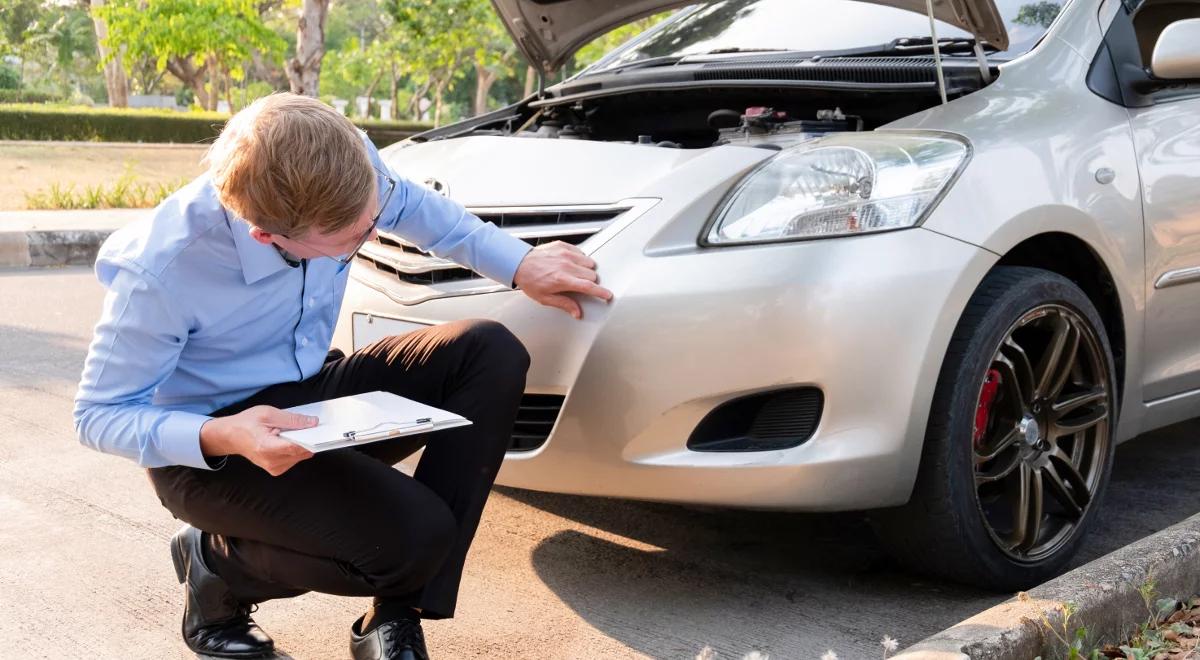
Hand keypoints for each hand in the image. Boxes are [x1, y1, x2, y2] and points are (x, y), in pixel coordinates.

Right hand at [199, 405, 316, 475]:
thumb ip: (291, 419)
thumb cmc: (246, 423)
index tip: (323, 431)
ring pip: (300, 457)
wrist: (230, 436)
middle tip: (310, 426)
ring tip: (291, 432)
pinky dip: (296, 449)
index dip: (312, 439)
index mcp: (267, 447)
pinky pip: (294, 459)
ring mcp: (274, 468)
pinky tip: (288, 440)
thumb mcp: (268, 414)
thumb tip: (312, 422)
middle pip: (302, 452)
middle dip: (309, 439)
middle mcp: (272, 461)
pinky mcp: (276, 469)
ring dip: (302, 444)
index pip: (297, 447)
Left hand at [512, 241, 612, 319]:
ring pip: (589, 263)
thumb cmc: (530, 280)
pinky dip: (579, 259)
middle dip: (590, 282)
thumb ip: (564, 304)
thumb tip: (577, 312)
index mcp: (562, 280)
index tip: (607, 295)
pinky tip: (570, 263)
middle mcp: (566, 265)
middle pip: (592, 275)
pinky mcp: (563, 246)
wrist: (519, 263)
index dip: (601, 292)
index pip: (588, 287)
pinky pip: (581, 252)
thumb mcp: (545, 298)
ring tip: (575, 273)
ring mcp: (565, 254)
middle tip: (580, 284)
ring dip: (586, 269)